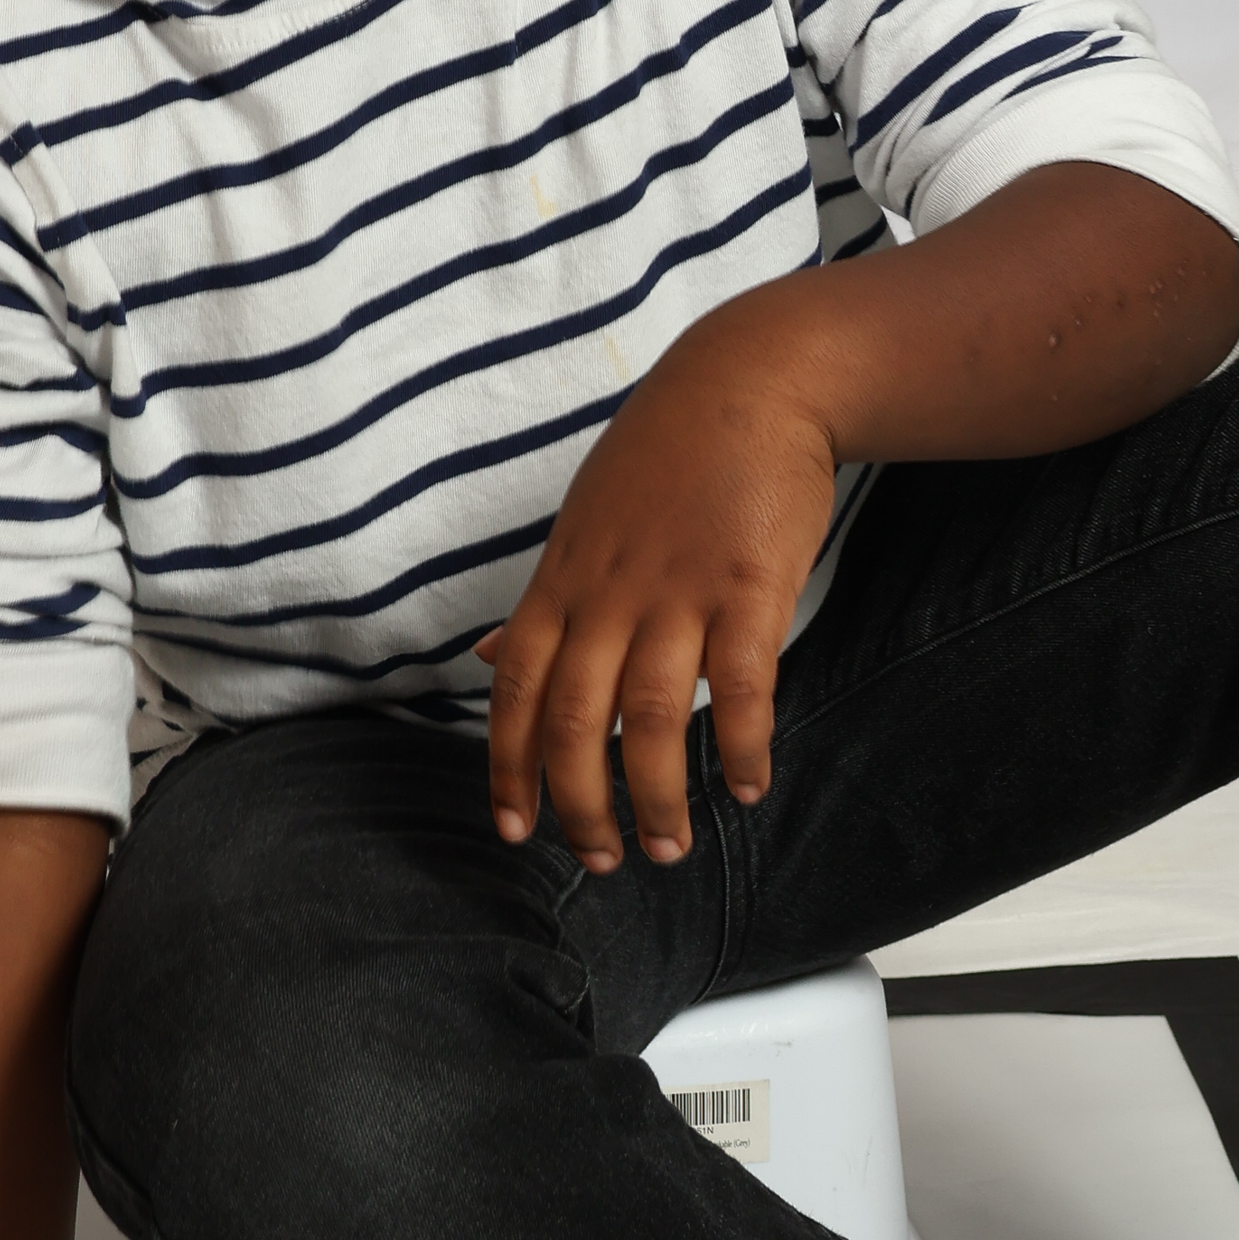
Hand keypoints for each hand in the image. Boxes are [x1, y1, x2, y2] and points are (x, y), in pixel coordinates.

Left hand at [477, 292, 836, 874]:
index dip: (507, 767)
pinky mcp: (746, 586)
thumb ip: (545, 602)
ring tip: (672, 846)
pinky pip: (740, 689)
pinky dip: (739, 749)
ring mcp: (676, 589)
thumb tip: (485, 656)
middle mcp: (608, 592)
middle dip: (579, 805)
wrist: (753, 379)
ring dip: (655, 797)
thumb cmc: (669, 454)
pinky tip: (745, 787)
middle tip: (602, 860)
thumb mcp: (584, 521)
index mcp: (563, 579)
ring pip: (647, 719)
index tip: (516, 829)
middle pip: (570, 721)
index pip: (513, 689)